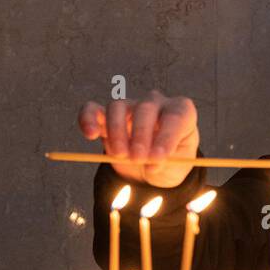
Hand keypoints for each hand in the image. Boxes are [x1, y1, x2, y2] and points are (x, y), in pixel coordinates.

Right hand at [78, 90, 199, 188]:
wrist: (155, 166)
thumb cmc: (172, 160)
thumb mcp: (178, 165)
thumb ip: (167, 163)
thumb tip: (151, 163)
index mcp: (181, 111)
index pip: (176, 116)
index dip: (167, 136)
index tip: (158, 157)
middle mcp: (156, 103)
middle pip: (145, 108)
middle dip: (141, 135)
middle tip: (138, 158)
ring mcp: (130, 106)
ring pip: (119, 107)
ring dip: (117, 131)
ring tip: (120, 155)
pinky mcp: (107, 116)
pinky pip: (93, 110)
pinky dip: (88, 119)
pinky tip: (90, 134)